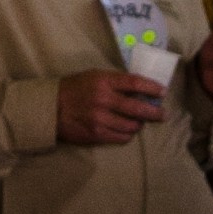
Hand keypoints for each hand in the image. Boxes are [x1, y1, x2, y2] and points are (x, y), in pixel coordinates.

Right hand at [56, 68, 172, 144]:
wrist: (50, 108)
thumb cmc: (73, 89)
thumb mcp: (93, 76)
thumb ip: (114, 81)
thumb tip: (139, 88)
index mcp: (103, 81)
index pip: (134, 83)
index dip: (151, 87)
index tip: (162, 91)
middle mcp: (103, 99)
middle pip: (137, 107)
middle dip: (154, 112)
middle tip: (162, 114)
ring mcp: (100, 119)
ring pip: (131, 125)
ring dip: (139, 124)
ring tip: (139, 122)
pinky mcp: (96, 134)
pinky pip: (121, 137)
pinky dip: (127, 134)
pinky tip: (127, 130)